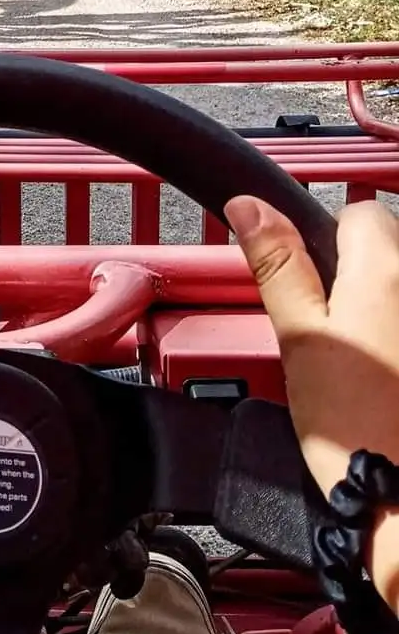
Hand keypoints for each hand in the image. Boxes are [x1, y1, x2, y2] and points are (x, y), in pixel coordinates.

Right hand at [226, 196, 398, 612]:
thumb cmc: (359, 429)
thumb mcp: (301, 340)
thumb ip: (277, 264)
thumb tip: (249, 204)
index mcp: (387, 268)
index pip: (359, 213)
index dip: (330, 247)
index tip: (319, 294)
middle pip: (390, 249)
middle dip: (366, 279)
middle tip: (342, 339)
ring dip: (390, 314)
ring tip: (376, 372)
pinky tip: (394, 385)